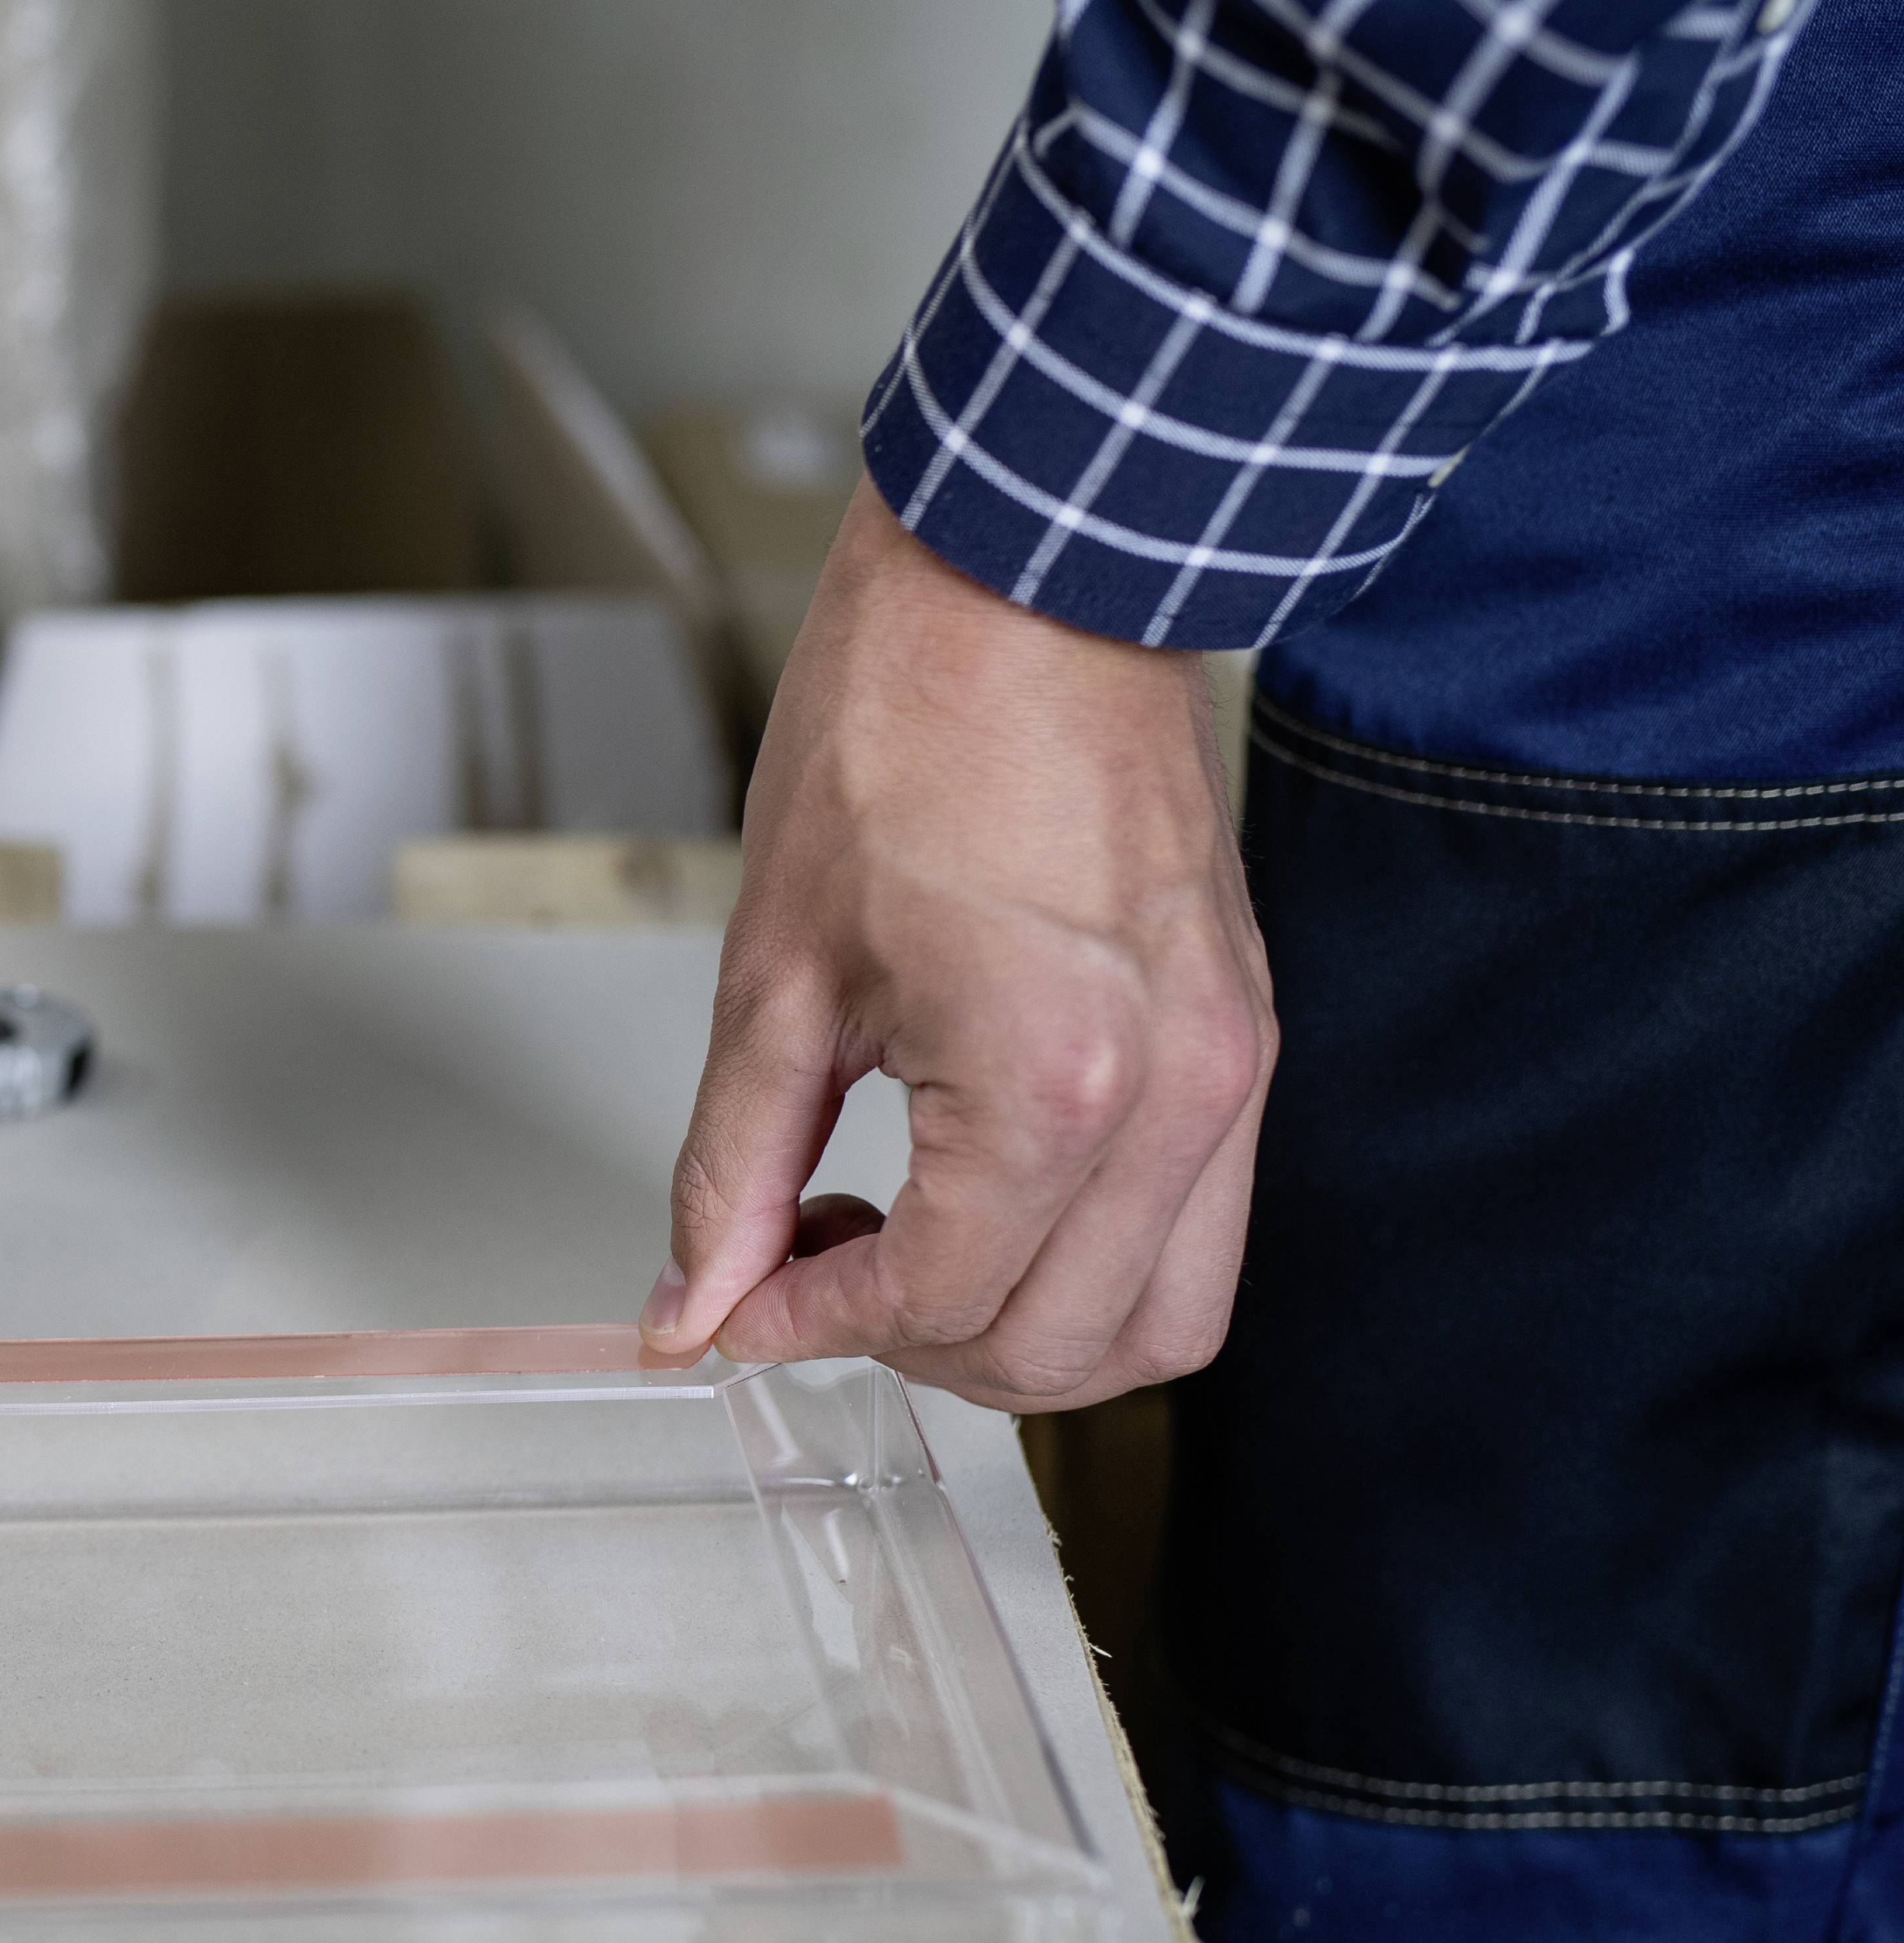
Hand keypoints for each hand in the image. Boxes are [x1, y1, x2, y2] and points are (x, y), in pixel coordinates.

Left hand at [638, 481, 1274, 1410]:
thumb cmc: (904, 729)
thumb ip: (733, 1169)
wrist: (1033, 587)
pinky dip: (1087, 1260)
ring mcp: (1233, 1074)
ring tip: (901, 1243)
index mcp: (1053, 1083)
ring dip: (1023, 1333)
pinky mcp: (1245, 1043)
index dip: (812, 1324)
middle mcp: (1177, 1098)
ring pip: (1157, 1325)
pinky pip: (1193, 1231)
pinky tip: (976, 1192)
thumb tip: (697, 1304)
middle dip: (921, 1351)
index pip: (937, 1299)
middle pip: (1063, 1354)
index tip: (737, 1303)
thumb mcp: (773, 976)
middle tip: (809, 1279)